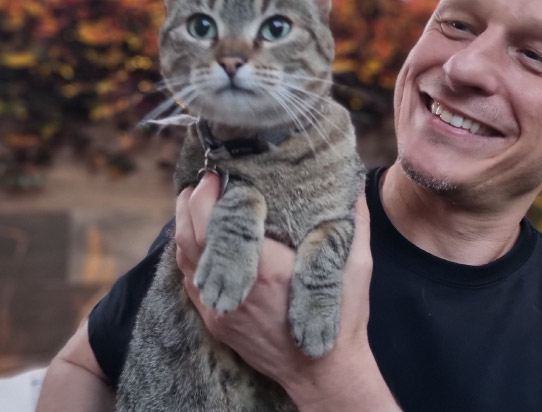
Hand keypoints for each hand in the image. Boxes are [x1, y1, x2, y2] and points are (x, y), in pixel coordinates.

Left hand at [175, 173, 397, 410]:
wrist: (323, 370)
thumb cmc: (341, 318)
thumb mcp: (357, 265)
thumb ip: (355, 221)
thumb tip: (351, 185)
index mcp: (268, 267)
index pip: (219, 219)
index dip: (209, 192)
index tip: (217, 172)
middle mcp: (238, 285)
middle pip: (192, 234)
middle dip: (191, 201)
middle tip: (202, 181)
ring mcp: (221, 306)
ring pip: (184, 257)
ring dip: (185, 225)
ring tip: (195, 202)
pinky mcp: (216, 320)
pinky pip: (190, 280)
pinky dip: (188, 253)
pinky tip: (199, 239)